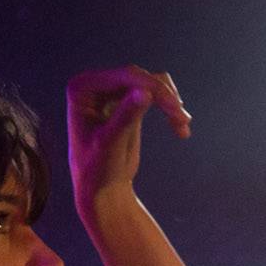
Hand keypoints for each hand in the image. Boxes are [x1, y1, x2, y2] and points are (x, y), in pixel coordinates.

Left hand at [66, 65, 191, 216]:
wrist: (101, 188)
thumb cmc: (98, 170)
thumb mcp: (110, 145)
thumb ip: (126, 118)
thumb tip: (146, 93)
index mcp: (82, 88)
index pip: (122, 78)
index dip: (151, 88)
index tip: (175, 107)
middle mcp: (95, 84)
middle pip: (138, 77)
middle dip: (163, 96)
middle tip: (183, 119)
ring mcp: (112, 90)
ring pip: (150, 82)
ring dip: (170, 100)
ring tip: (184, 125)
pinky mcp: (128, 100)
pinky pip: (155, 93)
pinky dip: (169, 106)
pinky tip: (180, 128)